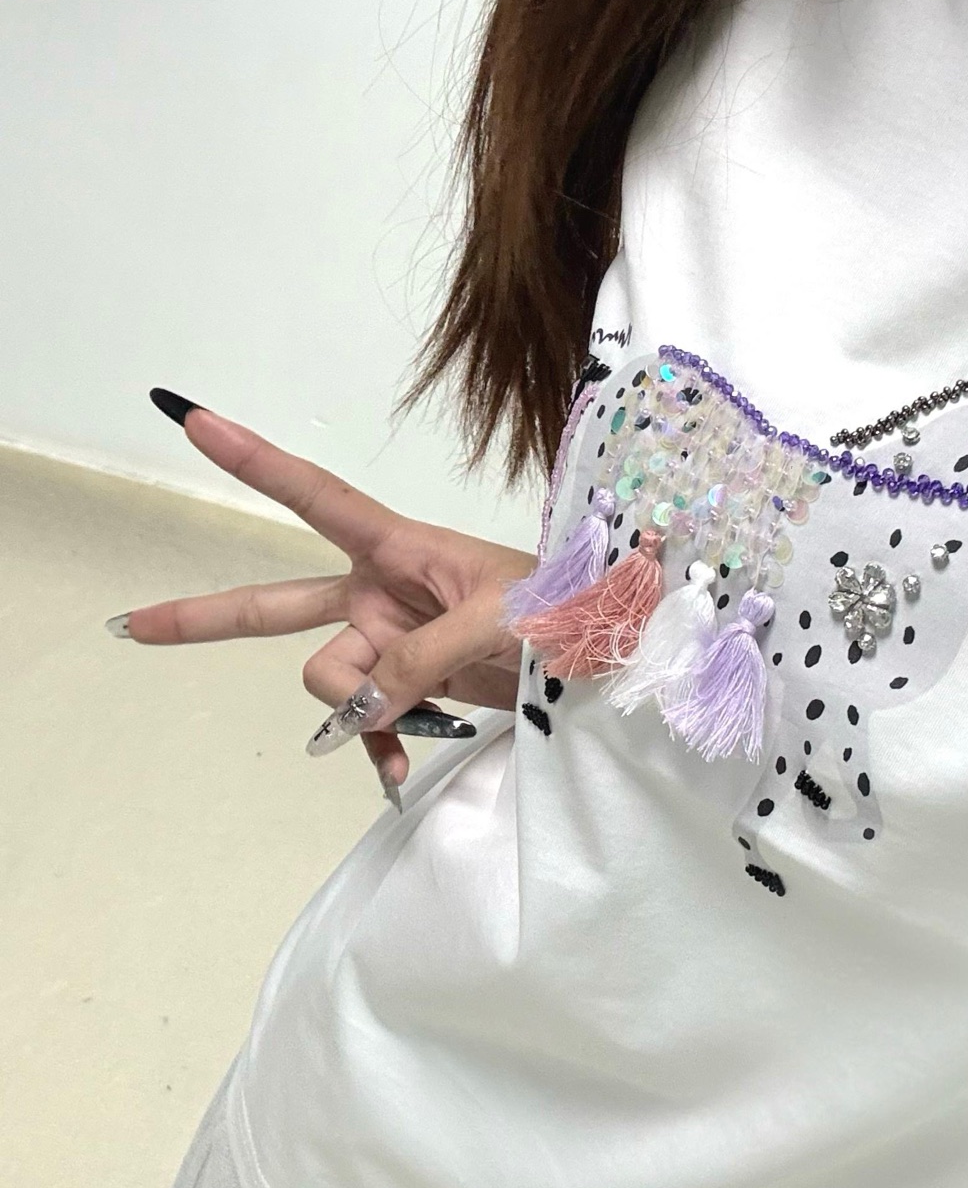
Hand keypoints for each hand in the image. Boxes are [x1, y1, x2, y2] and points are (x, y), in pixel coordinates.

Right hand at [118, 403, 536, 794]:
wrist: (616, 650)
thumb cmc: (568, 607)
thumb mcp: (497, 620)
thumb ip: (418, 660)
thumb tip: (357, 709)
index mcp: (400, 547)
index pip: (314, 497)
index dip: (253, 461)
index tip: (195, 421)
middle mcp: (383, 591)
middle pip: (277, 605)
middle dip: (207, 616)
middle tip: (131, 626)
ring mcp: (395, 640)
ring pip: (332, 681)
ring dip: (362, 712)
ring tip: (424, 720)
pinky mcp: (415, 684)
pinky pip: (368, 719)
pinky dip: (379, 742)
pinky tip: (397, 766)